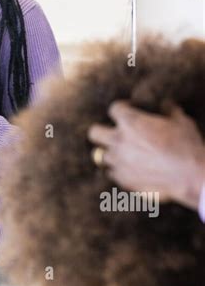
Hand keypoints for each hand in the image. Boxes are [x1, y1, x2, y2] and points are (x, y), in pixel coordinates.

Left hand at [87, 101, 204, 208]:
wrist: (191, 176)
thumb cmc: (187, 146)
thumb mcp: (180, 121)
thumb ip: (167, 110)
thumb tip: (165, 105)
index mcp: (130, 121)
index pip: (113, 108)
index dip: (122, 108)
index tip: (130, 110)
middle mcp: (119, 140)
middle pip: (94, 132)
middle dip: (102, 131)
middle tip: (116, 133)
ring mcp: (119, 162)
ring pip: (101, 156)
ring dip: (111, 153)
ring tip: (124, 154)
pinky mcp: (124, 180)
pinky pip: (112, 173)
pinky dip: (119, 170)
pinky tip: (130, 169)